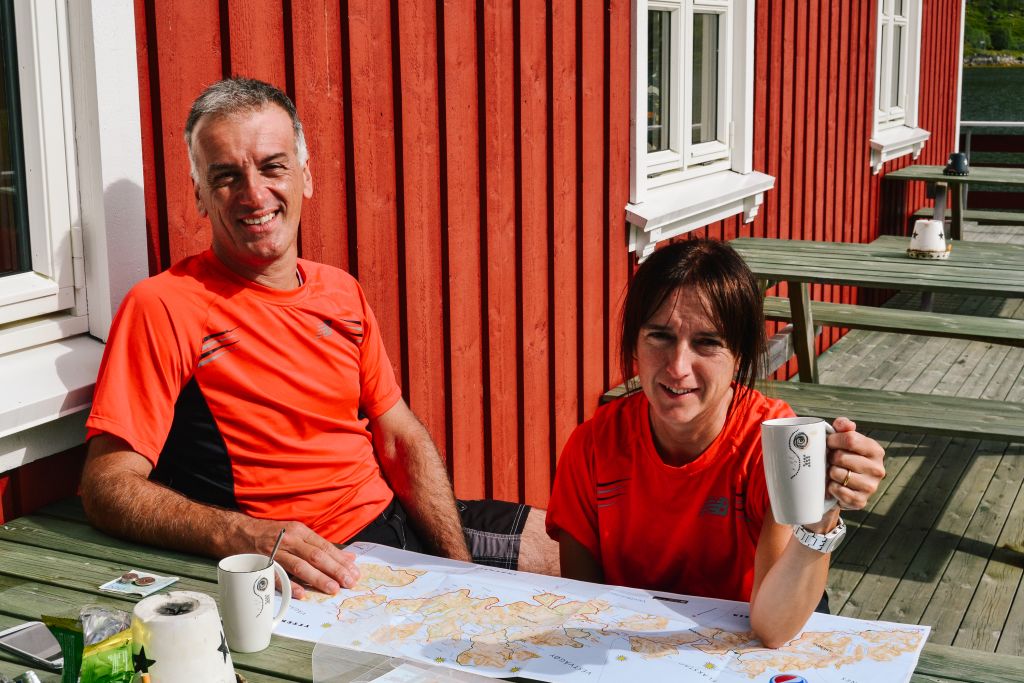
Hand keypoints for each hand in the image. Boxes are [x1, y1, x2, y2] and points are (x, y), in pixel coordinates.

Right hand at [243, 519, 359, 598]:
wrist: (239, 531)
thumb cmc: (271, 534)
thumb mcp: (297, 534)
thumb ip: (321, 547)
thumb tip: (348, 558)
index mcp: (300, 532)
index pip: (325, 547)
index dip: (340, 560)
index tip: (354, 572)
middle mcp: (290, 540)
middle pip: (316, 556)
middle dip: (334, 570)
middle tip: (348, 582)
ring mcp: (275, 552)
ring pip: (300, 565)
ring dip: (317, 578)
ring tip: (332, 588)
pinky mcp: (262, 563)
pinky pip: (277, 576)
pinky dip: (289, 585)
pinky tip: (301, 593)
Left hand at [825, 416, 885, 510]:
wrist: (847, 485)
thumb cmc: (845, 457)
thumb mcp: (846, 439)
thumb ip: (844, 427)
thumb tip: (844, 424)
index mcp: (875, 450)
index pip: (850, 439)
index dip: (833, 440)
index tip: (828, 443)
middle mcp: (877, 469)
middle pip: (841, 457)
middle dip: (830, 458)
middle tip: (831, 460)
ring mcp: (871, 486)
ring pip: (837, 474)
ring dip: (830, 473)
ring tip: (833, 472)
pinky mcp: (861, 501)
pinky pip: (838, 491)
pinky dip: (831, 488)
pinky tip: (834, 485)